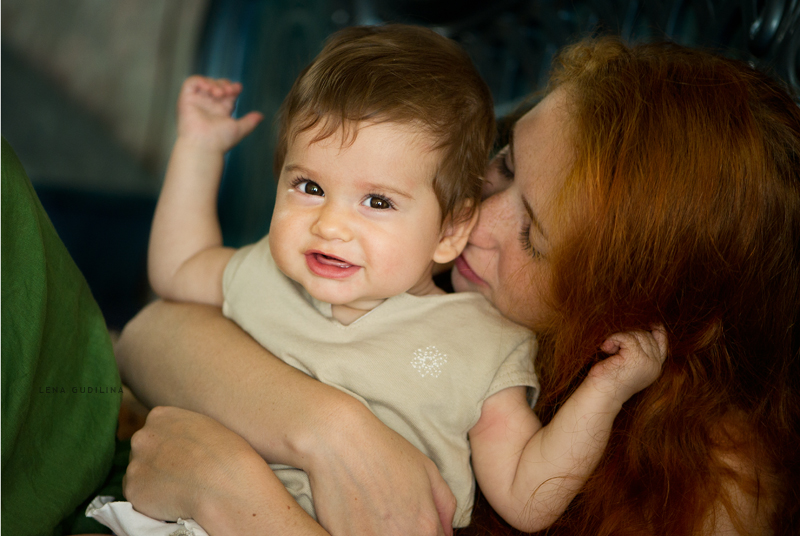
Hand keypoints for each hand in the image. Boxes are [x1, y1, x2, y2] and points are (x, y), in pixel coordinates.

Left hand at [124, 407, 326, 534]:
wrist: (225, 484)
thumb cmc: (228, 453)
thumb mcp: (208, 425)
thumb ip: (185, 429)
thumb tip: (179, 443)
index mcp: (161, 415)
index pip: (157, 428)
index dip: (171, 443)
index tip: (185, 454)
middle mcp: (142, 436)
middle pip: (145, 449)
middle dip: (158, 461)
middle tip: (182, 473)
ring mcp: (135, 464)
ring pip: (140, 474)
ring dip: (154, 481)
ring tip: (182, 488)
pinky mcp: (133, 491)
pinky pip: (139, 497)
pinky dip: (152, 501)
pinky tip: (174, 500)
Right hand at [176, 75, 262, 152]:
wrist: (204, 146)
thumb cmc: (220, 141)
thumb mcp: (239, 129)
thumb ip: (250, 121)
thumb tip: (262, 116)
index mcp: (220, 112)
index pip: (227, 94)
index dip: (233, 88)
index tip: (238, 88)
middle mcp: (208, 106)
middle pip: (217, 86)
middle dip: (225, 84)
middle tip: (230, 91)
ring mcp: (197, 102)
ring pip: (205, 83)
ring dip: (215, 83)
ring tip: (221, 93)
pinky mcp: (186, 99)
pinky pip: (191, 83)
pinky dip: (201, 81)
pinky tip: (210, 89)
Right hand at [304, 398, 455, 535]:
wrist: (339, 441)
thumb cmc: (384, 450)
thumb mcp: (427, 470)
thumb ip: (445, 506)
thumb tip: (446, 533)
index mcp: (425, 526)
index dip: (427, 534)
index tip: (416, 523)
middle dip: (406, 533)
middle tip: (393, 516)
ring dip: (383, 534)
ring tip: (376, 516)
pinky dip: (361, 533)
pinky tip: (359, 519)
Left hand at [591, 324, 667, 402]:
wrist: (600, 395)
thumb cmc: (608, 378)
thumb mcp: (629, 364)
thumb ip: (641, 350)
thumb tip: (648, 327)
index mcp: (655, 368)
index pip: (663, 343)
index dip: (657, 330)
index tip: (650, 322)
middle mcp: (655, 366)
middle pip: (646, 335)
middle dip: (629, 335)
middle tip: (614, 347)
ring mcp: (647, 362)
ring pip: (637, 334)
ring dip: (620, 338)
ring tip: (610, 350)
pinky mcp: (635, 358)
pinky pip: (626, 337)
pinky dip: (614, 339)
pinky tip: (606, 348)